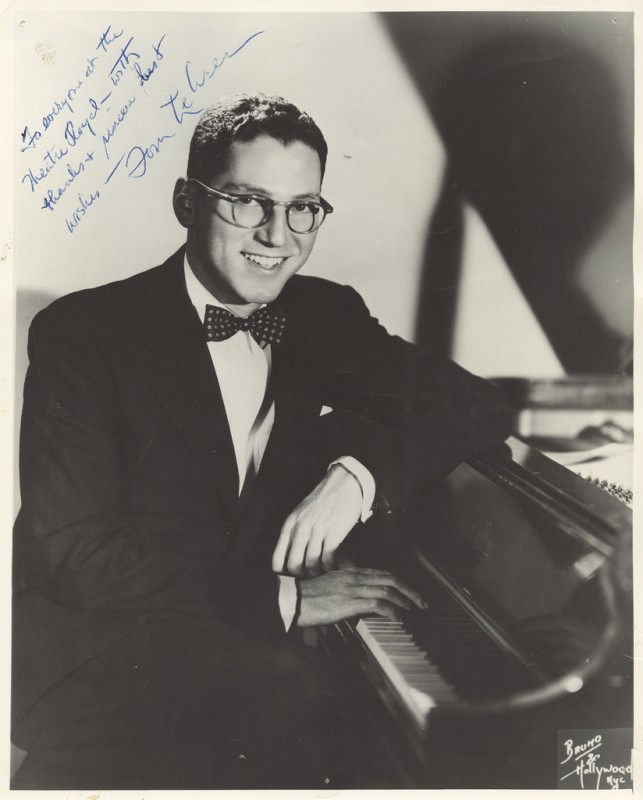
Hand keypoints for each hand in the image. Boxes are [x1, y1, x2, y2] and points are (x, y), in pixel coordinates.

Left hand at [272, 465, 362, 576]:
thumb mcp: (300, 514)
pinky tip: (334, 566)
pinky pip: (328, 559)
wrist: (343, 484)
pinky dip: (330, 567)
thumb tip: (289, 558)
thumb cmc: (322, 501)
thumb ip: (293, 533)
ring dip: (318, 573)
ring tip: (323, 573)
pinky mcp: (333, 533)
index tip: (292, 578)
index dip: (283, 574)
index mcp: (289, 525)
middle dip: (302, 577)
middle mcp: (300, 529)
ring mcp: (317, 531)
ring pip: (311, 564)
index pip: (277, 560)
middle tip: (310, 578)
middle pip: (294, 566)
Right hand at [296, 566, 427, 626]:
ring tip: (414, 610)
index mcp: (350, 571)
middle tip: (421, 601)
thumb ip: (345, 589)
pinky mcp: (350, 601)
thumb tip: (358, 601)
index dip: (399, 581)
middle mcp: (354, 576)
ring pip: (388, 589)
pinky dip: (392, 610)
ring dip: (405, 600)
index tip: (408, 590)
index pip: (381, 572)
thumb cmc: (307, 597)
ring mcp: (353, 588)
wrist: (293, 600)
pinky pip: (379, 603)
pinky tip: (398, 618)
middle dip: (409, 589)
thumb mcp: (329, 587)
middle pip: (390, 578)